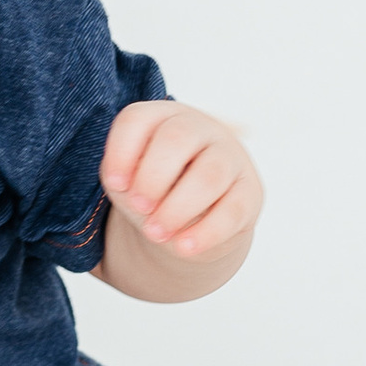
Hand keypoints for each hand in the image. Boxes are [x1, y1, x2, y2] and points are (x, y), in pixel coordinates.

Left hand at [100, 100, 261, 262]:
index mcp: (162, 118)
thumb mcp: (130, 181)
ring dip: (177, 209)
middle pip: (177, 138)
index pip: (138, 119)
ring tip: (155, 234)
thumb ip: (122, 180)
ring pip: (209, 175)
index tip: (115, 184)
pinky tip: (184, 247)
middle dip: (152, 178)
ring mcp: (229, 157)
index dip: (122, 152)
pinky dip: (205, 232)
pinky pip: (232, 210)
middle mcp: (199, 128)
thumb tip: (130, 189)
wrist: (196, 213)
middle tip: (140, 208)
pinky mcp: (250, 192)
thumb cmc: (155, 188)